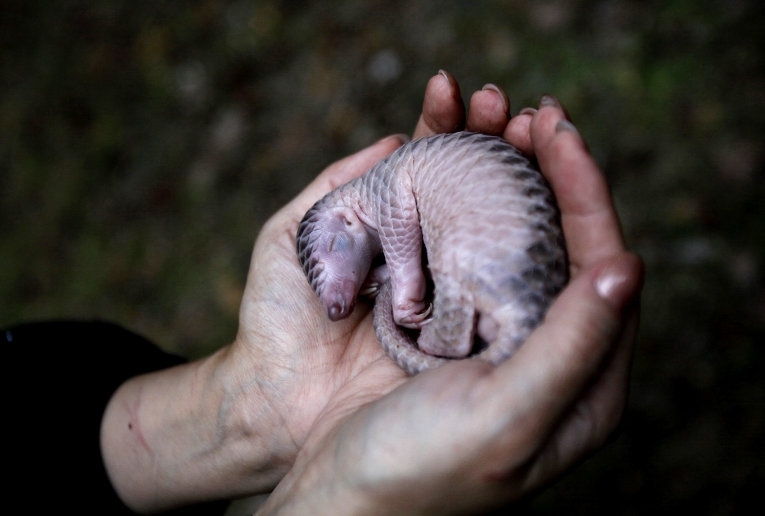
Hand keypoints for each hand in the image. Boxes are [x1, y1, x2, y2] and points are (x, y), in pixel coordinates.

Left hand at [100, 71, 526, 511]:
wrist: (277, 401)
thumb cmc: (276, 316)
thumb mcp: (292, 234)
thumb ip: (338, 186)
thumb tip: (395, 139)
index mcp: (391, 226)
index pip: (428, 162)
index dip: (445, 124)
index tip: (452, 91)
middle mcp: (431, 254)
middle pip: (475, 186)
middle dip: (495, 139)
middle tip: (510, 107)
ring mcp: (455, 293)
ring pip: (500, 227)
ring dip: (522, 176)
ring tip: (532, 133)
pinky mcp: (469, 334)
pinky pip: (506, 287)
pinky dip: (528, 245)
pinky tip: (544, 203)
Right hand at [255, 86, 643, 513]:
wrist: (336, 499)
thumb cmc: (415, 471)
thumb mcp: (504, 419)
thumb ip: (574, 348)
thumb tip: (627, 268)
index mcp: (584, 385)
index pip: (605, 267)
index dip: (589, 192)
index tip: (558, 132)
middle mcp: (549, 357)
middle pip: (566, 247)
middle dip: (550, 174)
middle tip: (527, 114)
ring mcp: (500, 342)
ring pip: (518, 244)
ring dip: (509, 181)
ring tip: (491, 123)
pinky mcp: (455, 335)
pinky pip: (471, 257)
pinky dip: (464, 208)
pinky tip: (453, 173)